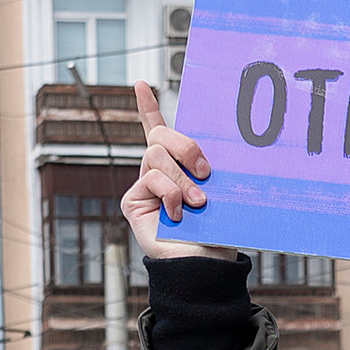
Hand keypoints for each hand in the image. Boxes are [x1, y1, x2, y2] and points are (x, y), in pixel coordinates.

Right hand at [122, 82, 223, 256]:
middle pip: (159, 137)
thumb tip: (203, 155)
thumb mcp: (216, 190)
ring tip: (197, 203)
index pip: (158, 131)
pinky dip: (170, 195)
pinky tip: (178, 214)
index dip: (147, 108)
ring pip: (156, 156)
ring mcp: (144, 187)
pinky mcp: (132, 202)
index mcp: (178, 167)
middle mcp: (158, 174)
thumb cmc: (216, 231)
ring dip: (182, 179)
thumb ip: (203, 167)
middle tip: (206, 172)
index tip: (142, 85)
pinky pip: (152, 180)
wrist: (205, 263)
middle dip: (185, 147)